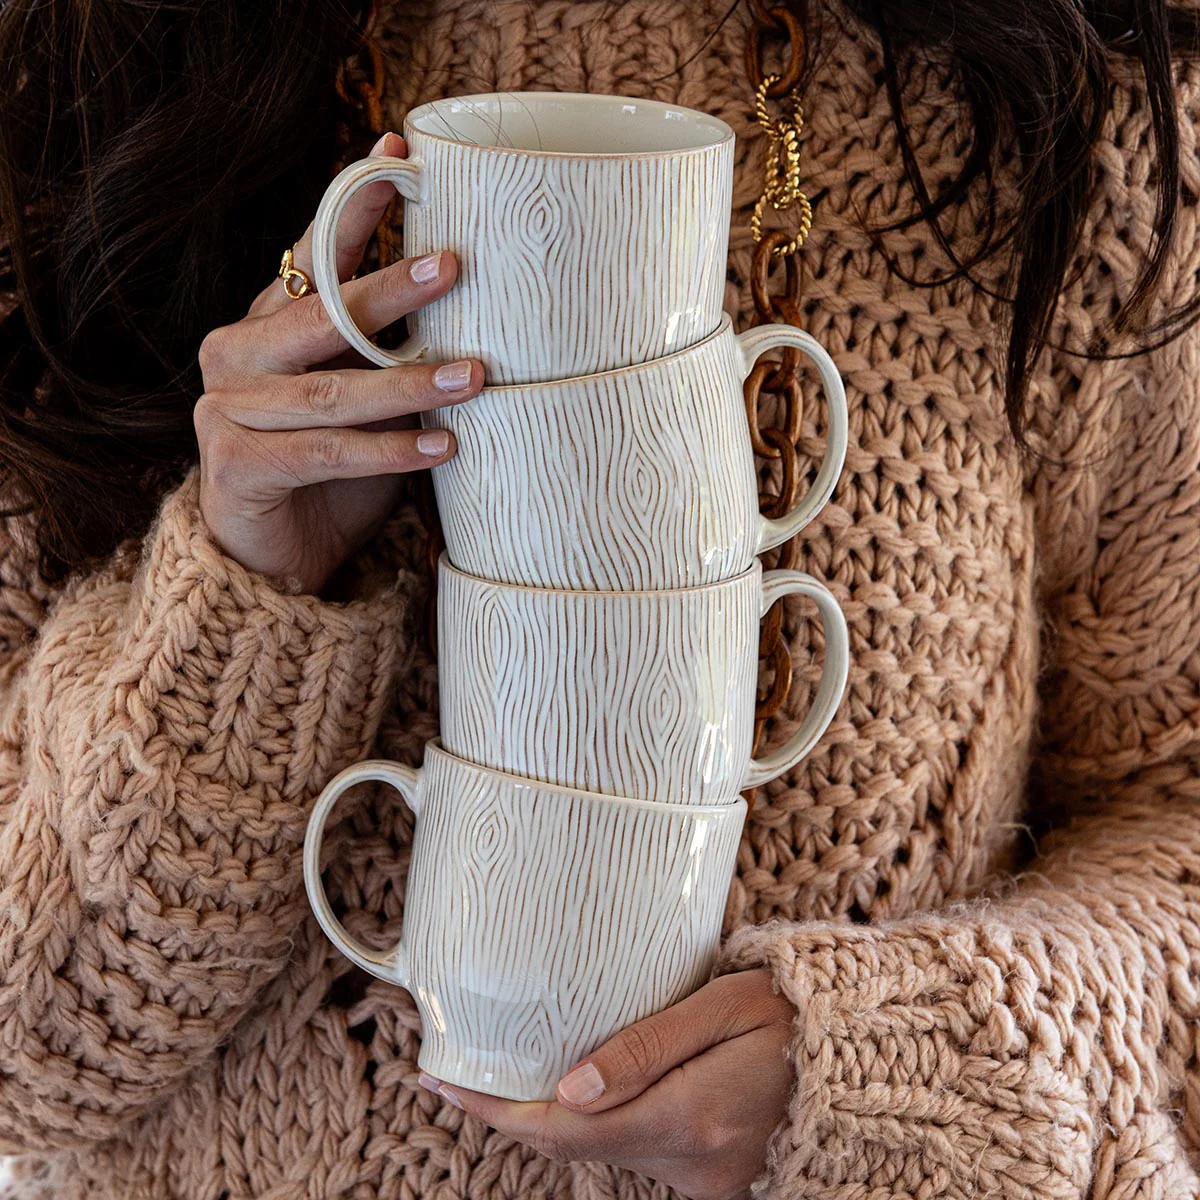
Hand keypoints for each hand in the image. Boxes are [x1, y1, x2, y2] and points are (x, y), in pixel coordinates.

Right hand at [194, 131, 483, 593]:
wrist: (278, 561)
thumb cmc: (334, 475)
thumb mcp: (370, 404)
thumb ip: (391, 356)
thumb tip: (479, 307)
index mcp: (266, 327)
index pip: (312, 259)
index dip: (351, 208)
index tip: (397, 158)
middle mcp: (234, 356)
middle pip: (320, 318)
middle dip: (387, 291)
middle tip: (452, 266)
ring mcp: (224, 409)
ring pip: (330, 391)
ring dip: (407, 384)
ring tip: (475, 376)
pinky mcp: (234, 465)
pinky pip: (324, 452)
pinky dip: (387, 451)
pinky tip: (442, 448)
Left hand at [419, 969, 794, 1199]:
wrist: (876, 1064)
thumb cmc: (801, 1014)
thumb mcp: (728, 1007)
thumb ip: (649, 1047)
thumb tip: (569, 1087)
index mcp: (689, 1116)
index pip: (562, 1128)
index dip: (494, 1108)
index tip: (440, 1077)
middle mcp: (691, 1164)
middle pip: (573, 1146)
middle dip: (511, 1113)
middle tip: (460, 1069)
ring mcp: (705, 1182)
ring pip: (605, 1152)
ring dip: (556, 1118)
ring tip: (515, 1065)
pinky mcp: (715, 1182)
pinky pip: (639, 1154)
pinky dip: (600, 1124)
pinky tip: (587, 1087)